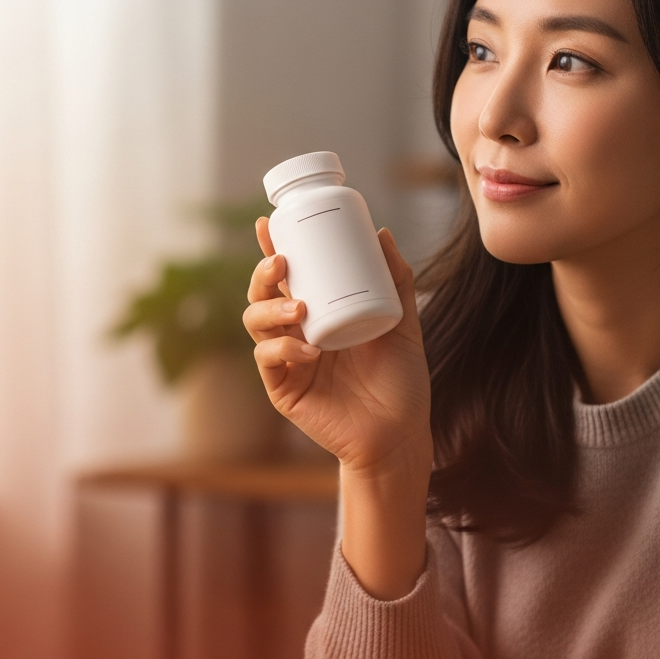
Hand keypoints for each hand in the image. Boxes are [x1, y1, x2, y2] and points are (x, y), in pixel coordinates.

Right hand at [243, 217, 432, 476]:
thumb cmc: (401, 382)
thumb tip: (381, 233)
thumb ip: (396, 282)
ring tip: (299, 306)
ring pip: (256, 323)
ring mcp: (287, 361)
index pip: (287, 276)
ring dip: (270, 308)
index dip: (270, 248)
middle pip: (261, 294)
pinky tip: (307, 349)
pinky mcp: (283, 389)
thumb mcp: (403, 324)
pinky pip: (268, 360)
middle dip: (262, 274)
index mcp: (318, 313)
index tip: (268, 224)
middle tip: (281, 261)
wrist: (400, 434)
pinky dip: (282, 348)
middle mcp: (296, 332)